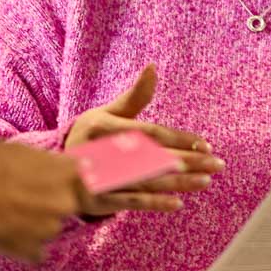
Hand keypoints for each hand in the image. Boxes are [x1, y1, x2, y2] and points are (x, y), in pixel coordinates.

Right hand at [0, 140, 84, 262]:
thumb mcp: (24, 152)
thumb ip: (52, 165)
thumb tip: (62, 170)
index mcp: (68, 173)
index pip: (94, 184)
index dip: (81, 186)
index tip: (81, 189)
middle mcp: (66, 202)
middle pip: (70, 206)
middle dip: (53, 203)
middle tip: (25, 198)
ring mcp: (51, 229)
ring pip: (50, 228)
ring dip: (35, 224)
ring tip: (6, 211)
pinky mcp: (33, 251)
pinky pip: (35, 249)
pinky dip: (23, 244)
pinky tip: (3, 230)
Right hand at [62, 66, 222, 215]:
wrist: (53, 170)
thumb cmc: (91, 136)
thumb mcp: (108, 113)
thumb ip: (135, 96)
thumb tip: (153, 66)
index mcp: (107, 129)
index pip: (151, 134)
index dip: (178, 139)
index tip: (205, 144)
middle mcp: (105, 154)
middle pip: (153, 158)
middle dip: (188, 161)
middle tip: (216, 163)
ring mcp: (103, 180)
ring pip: (146, 182)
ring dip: (177, 183)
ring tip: (205, 181)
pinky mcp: (101, 201)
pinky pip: (132, 203)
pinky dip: (154, 204)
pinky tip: (177, 203)